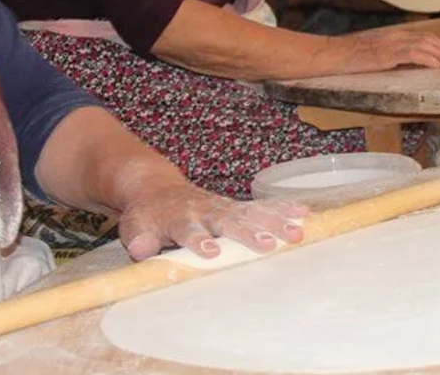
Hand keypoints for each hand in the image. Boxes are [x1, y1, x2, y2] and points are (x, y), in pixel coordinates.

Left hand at [117, 178, 308, 261]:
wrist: (157, 188)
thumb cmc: (147, 215)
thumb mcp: (134, 227)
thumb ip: (139, 239)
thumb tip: (141, 249)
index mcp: (178, 218)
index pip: (187, 229)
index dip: (198, 239)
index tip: (210, 251)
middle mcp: (205, 209)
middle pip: (228, 221)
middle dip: (248, 232)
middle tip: (267, 244)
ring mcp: (223, 206)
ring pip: (252, 212)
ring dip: (275, 222)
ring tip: (297, 233)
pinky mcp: (236, 206)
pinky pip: (262, 206)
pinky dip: (282, 209)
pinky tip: (304, 214)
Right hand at [339, 29, 439, 72]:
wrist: (332, 54)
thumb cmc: (348, 56)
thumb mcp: (373, 53)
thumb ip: (390, 55)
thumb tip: (406, 63)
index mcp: (392, 36)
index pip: (421, 36)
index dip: (439, 44)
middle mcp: (394, 36)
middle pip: (427, 39)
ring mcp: (390, 44)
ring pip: (423, 45)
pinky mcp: (386, 54)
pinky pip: (411, 55)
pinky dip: (426, 58)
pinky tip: (436, 65)